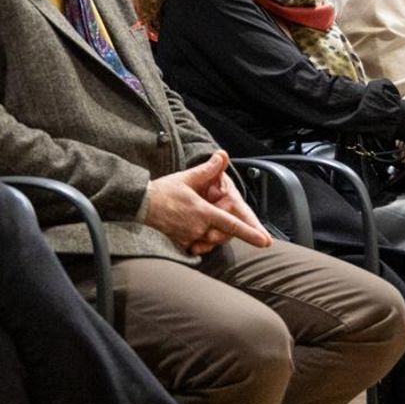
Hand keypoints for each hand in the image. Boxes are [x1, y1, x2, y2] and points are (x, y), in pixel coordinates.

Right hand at [143, 150, 271, 254]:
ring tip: (202, 222)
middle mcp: (198, 228)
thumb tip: (222, 156)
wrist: (140, 205)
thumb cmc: (163, 192)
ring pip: (211, 242)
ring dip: (213, 235)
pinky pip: (198, 247)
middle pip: (222, 235)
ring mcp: (189, 238)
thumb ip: (208, 169)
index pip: (232, 225)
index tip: (265, 242)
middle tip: (215, 216)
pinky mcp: (181, 244)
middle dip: (226, 229)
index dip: (250, 233)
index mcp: (203, 212)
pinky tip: (195, 233)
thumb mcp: (187, 177)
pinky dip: (201, 242)